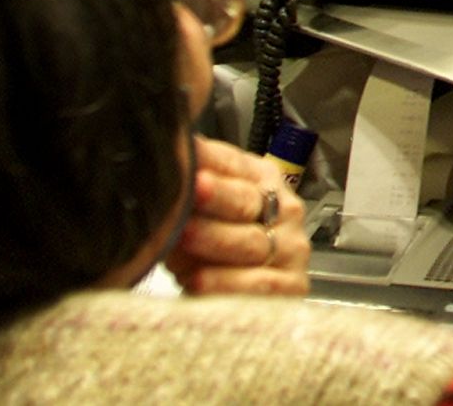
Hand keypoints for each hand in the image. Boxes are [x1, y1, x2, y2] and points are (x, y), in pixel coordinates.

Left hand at [163, 136, 309, 295]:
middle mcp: (283, 210)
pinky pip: (258, 284)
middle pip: (247, 201)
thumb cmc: (213, 252)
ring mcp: (290, 249)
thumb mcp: (197, 217)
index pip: (234, 165)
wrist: (233, 298)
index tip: (188, 155)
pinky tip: (199, 280)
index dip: (210, 161)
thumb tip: (161, 162)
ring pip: (252, 242)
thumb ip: (187, 190)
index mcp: (262, 181)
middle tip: (193, 190)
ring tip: (186, 236)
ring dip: (216, 239)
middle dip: (218, 196)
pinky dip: (226, 282)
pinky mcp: (291, 287)